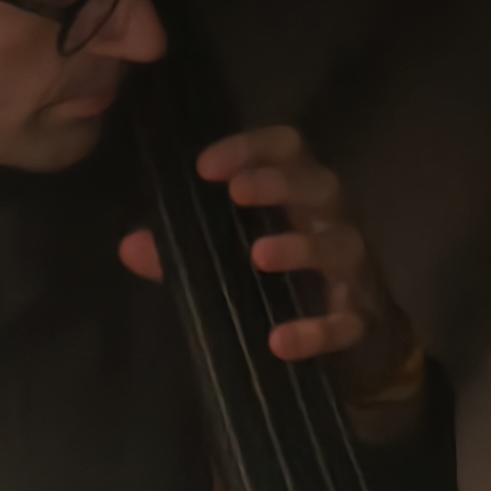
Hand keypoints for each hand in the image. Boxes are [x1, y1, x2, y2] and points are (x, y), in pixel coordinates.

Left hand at [120, 125, 418, 401]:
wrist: (352, 341)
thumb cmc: (282, 282)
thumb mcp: (228, 260)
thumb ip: (182, 252)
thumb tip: (130, 246)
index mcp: (299, 198)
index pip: (287, 152)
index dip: (251, 149)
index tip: (204, 166)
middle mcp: (331, 223)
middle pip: (322, 187)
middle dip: (281, 184)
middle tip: (237, 192)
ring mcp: (351, 270)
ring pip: (341, 246)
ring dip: (303, 247)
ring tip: (260, 255)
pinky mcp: (359, 319)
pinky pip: (346, 322)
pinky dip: (316, 331)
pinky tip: (280, 340)